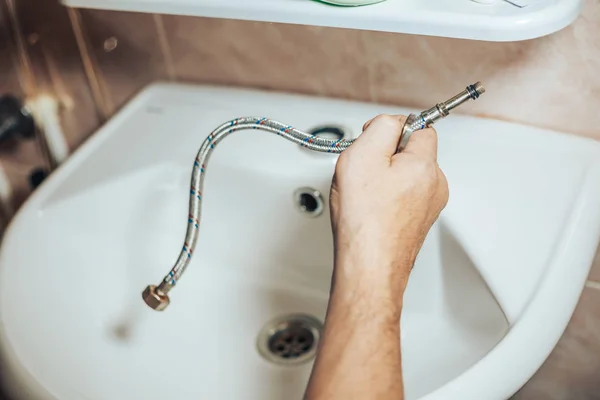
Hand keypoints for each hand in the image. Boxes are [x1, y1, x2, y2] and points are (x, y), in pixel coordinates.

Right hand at [329, 114, 448, 312]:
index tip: (373, 141)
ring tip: (364, 196)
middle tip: (363, 172)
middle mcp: (434, 185)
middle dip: (385, 156)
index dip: (392, 129)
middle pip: (411, 152)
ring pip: (405, 175)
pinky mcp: (417, 222)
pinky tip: (369, 210)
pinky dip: (385, 198)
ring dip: (384, 178)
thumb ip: (381, 127)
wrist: (368, 267)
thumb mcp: (363, 155)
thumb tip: (392, 122)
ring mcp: (428, 206)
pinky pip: (402, 197)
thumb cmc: (365, 221)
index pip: (420, 126)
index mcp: (426, 165)